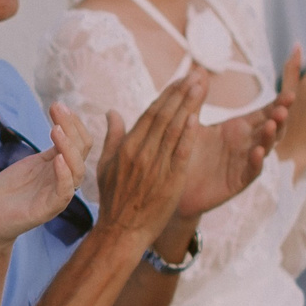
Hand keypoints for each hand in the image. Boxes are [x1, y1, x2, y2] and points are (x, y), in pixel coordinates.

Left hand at [0, 103, 84, 246]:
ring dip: (68, 148)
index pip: (80, 144)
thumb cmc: (10, 192)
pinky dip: (64, 175)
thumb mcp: (31, 165)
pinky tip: (56, 158)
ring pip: (77, 171)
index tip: (59, 106)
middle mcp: (63, 180)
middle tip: (57, 108)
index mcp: (61, 168)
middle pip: (82, 152)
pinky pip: (64, 193)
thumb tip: (60, 124)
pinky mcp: (46, 210)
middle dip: (72, 127)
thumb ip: (48, 151)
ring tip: (55, 129)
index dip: (74, 124)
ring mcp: (57, 195)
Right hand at [94, 73, 200, 246]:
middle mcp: (141, 152)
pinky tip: (197, 118)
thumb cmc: (114, 200)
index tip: (181, 79)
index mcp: (127, 146)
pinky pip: (180, 153)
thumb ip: (112, 137)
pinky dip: (188, 135)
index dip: (168, 94)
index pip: (150, 113)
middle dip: (181, 93)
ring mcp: (155, 166)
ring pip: (174, 129)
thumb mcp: (105, 165)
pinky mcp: (169, 181)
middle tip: (196, 75)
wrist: (121, 231)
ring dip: (188, 106)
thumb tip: (111, 112)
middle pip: (164, 115)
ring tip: (201, 86)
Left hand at [177, 93, 285, 216]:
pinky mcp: (238, 181)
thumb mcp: (191, 122)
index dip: (279, 103)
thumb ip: (197, 99)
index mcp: (240, 127)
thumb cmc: (187, 151)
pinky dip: (256, 162)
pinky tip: (258, 153)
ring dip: (269, 136)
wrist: (175, 184)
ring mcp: (245, 162)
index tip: (290, 93)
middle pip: (271, 127)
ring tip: (271, 124)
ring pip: (265, 147)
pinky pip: (251, 171)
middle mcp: (247, 143)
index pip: (266, 112)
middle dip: (279, 117)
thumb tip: (198, 70)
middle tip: (285, 106)